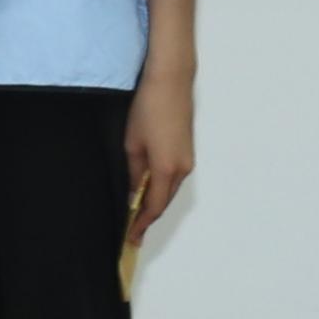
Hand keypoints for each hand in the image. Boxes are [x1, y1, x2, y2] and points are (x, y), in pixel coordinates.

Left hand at [121, 77, 194, 252]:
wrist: (170, 81)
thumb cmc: (148, 108)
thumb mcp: (133, 144)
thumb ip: (134, 173)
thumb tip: (133, 192)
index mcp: (167, 169)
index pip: (153, 206)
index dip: (140, 224)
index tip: (130, 237)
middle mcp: (182, 168)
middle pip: (163, 201)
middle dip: (147, 216)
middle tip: (131, 230)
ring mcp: (187, 159)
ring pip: (169, 189)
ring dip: (154, 201)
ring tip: (135, 212)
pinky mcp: (187, 150)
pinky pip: (173, 177)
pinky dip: (161, 187)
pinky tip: (147, 188)